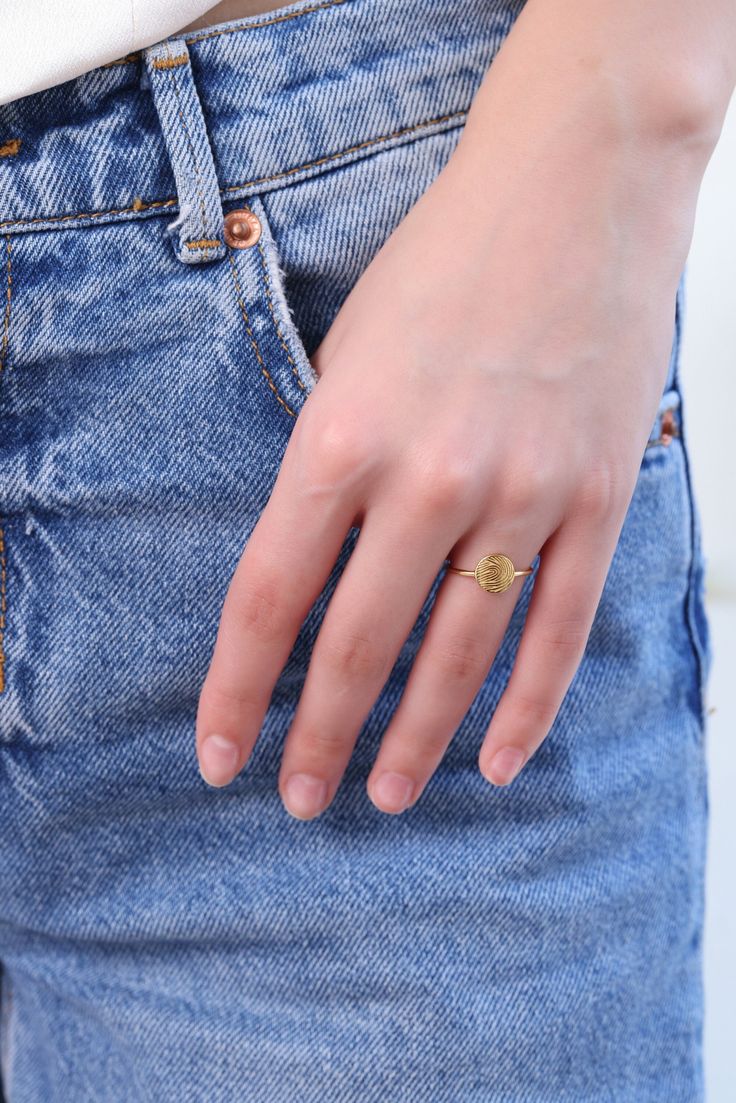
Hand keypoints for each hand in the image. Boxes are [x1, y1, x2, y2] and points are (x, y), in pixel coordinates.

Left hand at [193, 94, 694, 817]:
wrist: (576, 185)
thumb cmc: (448, 259)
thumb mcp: (347, 350)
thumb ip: (332, 462)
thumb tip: (319, 561)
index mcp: (344, 434)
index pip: (270, 596)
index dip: (238, 689)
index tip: (219, 752)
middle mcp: (430, 476)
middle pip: (359, 644)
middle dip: (322, 736)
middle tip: (300, 799)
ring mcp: (524, 492)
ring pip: (461, 652)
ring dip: (418, 738)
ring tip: (389, 795)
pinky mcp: (599, 495)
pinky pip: (563, 625)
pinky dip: (530, 705)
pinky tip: (498, 759)